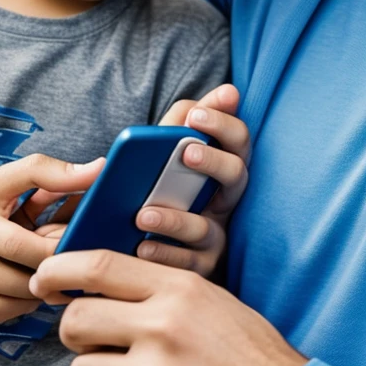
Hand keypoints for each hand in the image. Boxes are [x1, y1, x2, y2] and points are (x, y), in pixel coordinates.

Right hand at [0, 153, 103, 324]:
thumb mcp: (0, 190)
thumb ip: (45, 175)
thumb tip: (99, 169)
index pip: (33, 177)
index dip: (69, 183)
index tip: (97, 189)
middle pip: (40, 250)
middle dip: (63, 251)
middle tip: (79, 249)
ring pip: (31, 283)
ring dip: (50, 277)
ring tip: (51, 265)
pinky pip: (17, 307)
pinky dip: (31, 297)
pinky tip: (28, 284)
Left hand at [30, 250, 306, 365]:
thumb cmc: (243, 348)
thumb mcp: (207, 297)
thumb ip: (156, 285)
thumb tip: (95, 282)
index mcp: (179, 289)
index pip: (100, 266)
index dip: (59, 268)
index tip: (43, 279)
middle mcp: (162, 329)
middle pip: (76, 320)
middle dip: (75, 328)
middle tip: (91, 336)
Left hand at [135, 84, 248, 276]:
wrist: (127, 242)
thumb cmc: (152, 184)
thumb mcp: (163, 149)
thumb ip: (180, 120)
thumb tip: (210, 98)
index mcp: (220, 165)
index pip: (237, 138)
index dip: (223, 124)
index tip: (196, 116)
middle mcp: (225, 199)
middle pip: (237, 175)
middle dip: (214, 161)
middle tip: (187, 152)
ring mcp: (214, 235)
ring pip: (207, 228)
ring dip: (176, 220)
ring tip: (143, 214)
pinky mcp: (199, 267)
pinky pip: (187, 264)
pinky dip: (164, 255)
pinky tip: (142, 247)